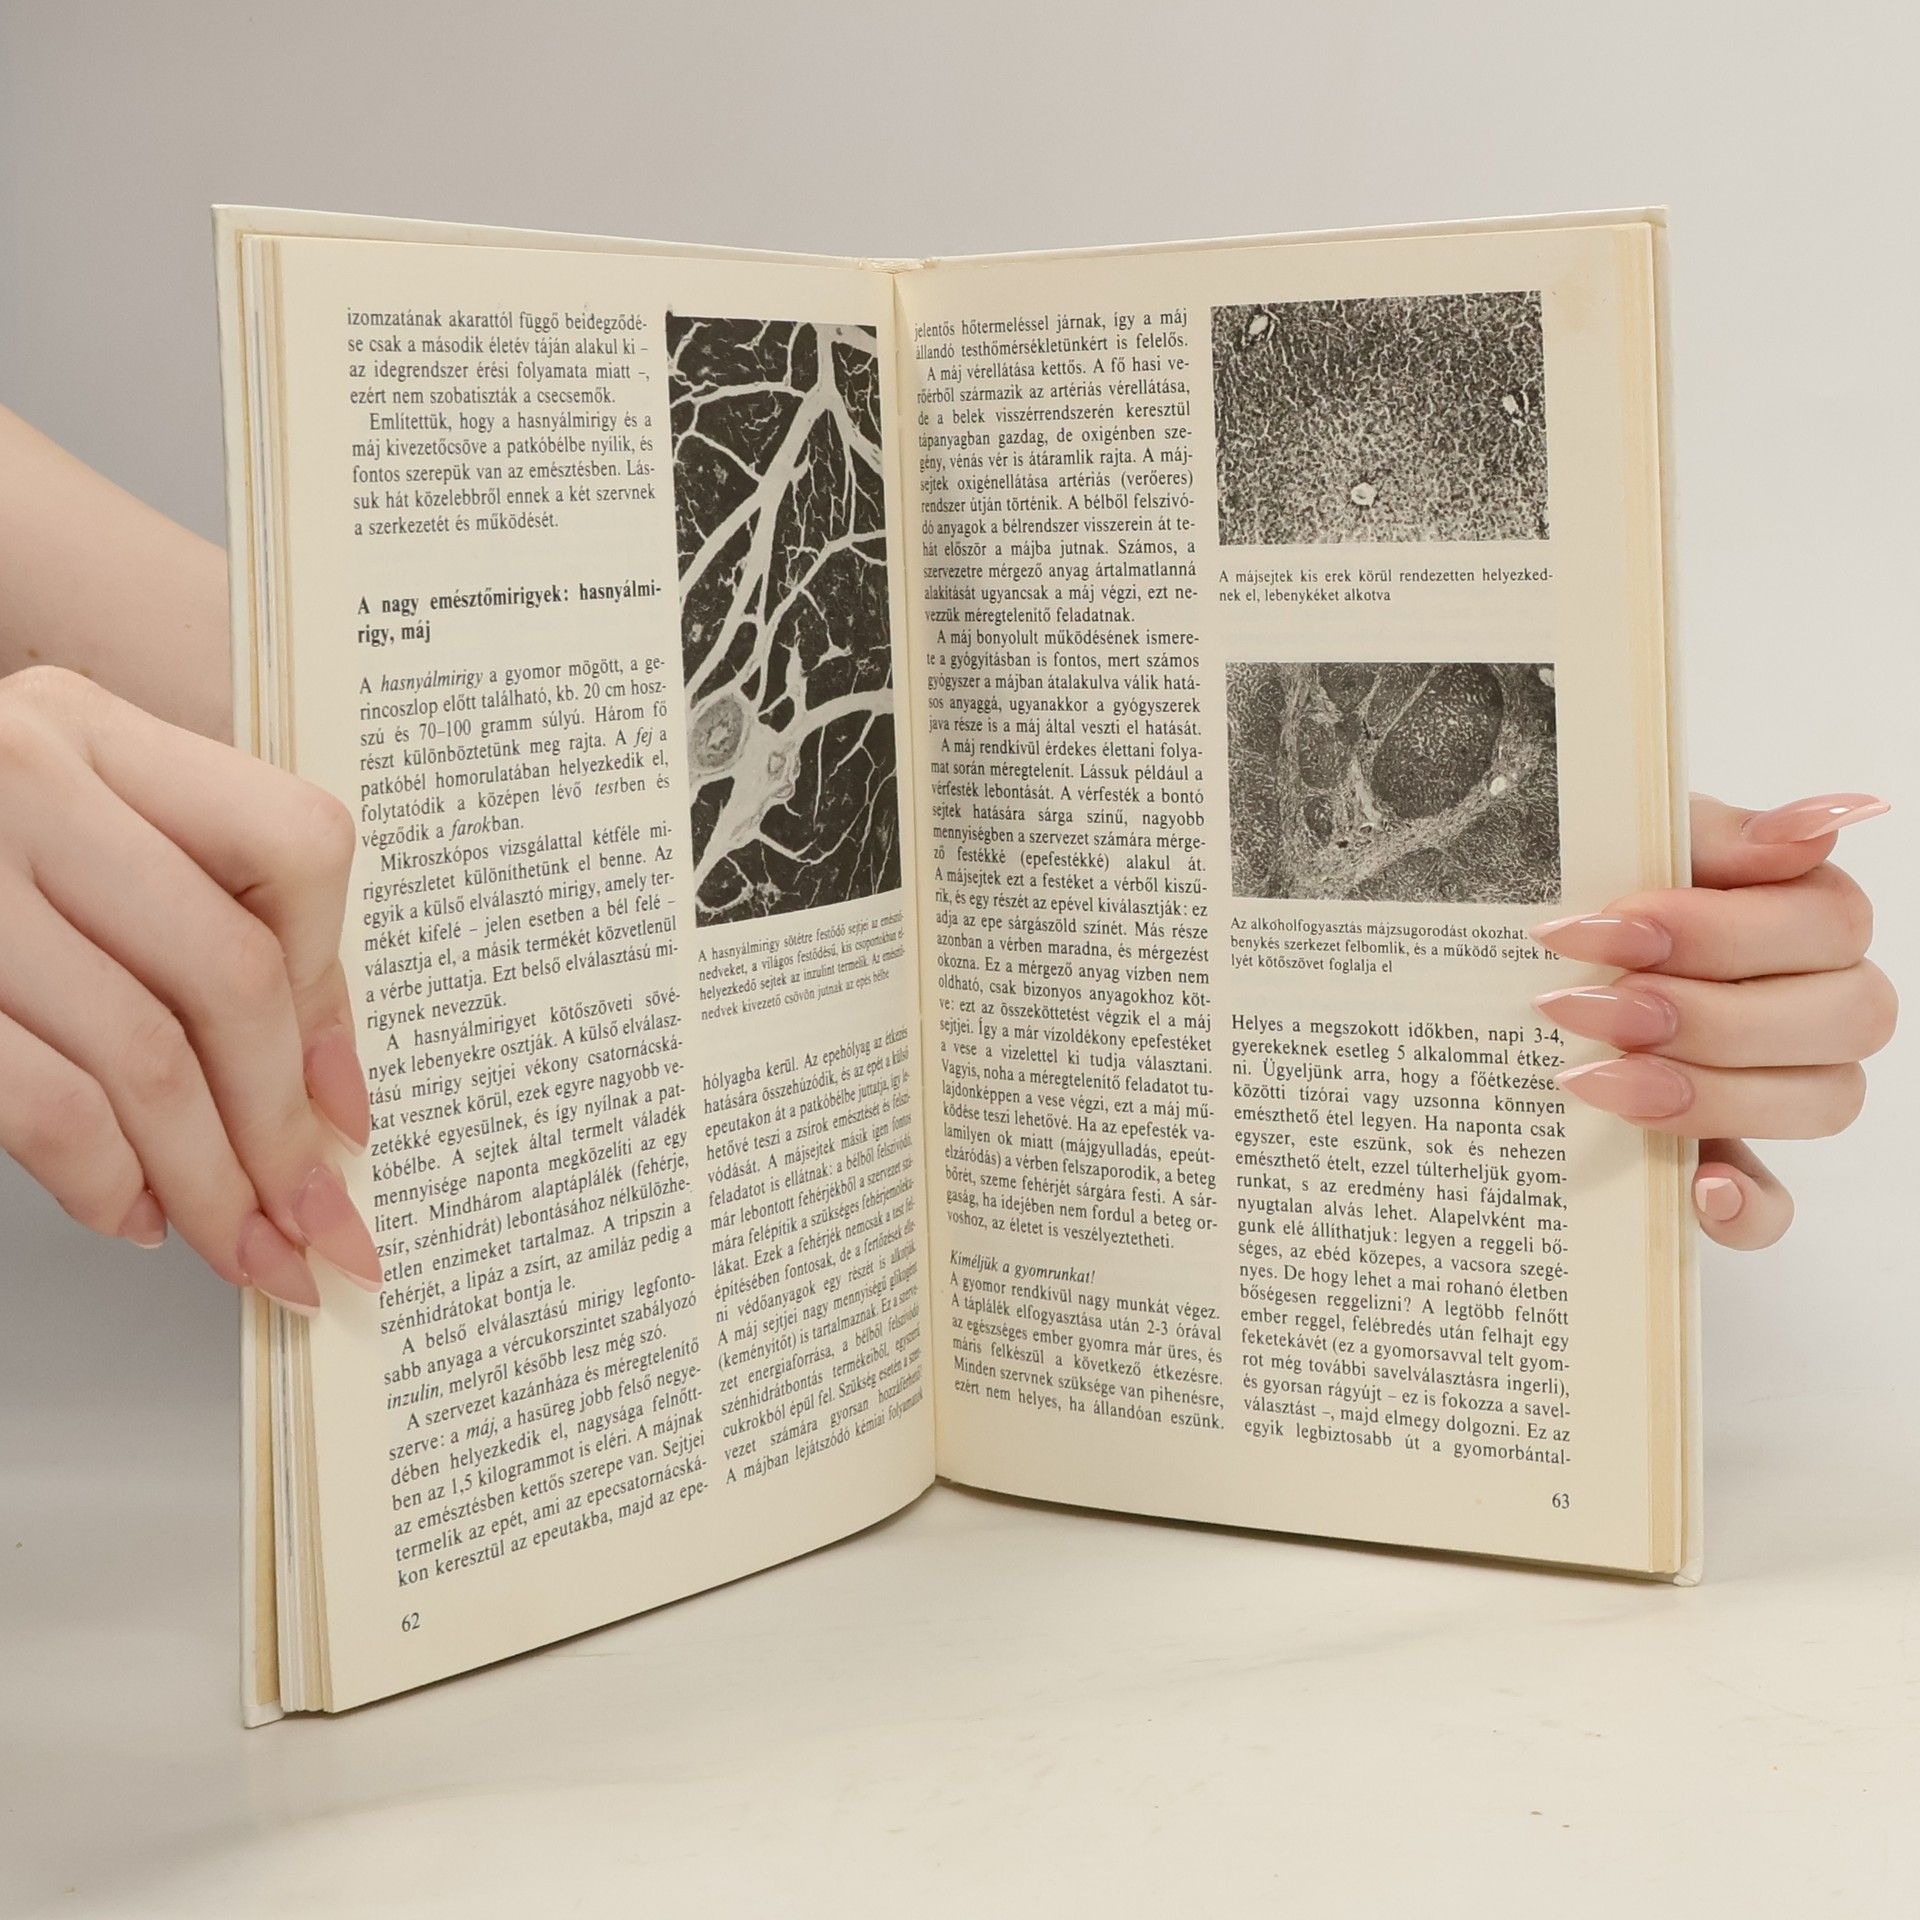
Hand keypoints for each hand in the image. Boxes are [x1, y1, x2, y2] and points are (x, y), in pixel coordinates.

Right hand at [0, 667, 377, 1311]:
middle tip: (319, 1221)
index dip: (333, 996)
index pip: (295, 846)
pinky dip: (105, 1181)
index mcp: (95, 730)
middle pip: (230, 974)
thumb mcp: (70, 833)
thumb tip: (326, 1091)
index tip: (347, 1109)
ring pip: (146, 1057)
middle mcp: (25, 777)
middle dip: (285, 1129)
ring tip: (244, 1246)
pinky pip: (46, 1104)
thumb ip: (196, 919)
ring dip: (212, 1183)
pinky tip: (133, 1212)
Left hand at [1532, 792, 1894, 1250]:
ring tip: (1591, 1076)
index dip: (1716, 931)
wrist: (1521, 964)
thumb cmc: (1591, 888)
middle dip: (1707, 1013)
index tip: (1602, 926)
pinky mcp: (1729, 1163)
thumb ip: (1716, 835)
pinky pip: (1775, 1208)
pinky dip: (1746, 1208)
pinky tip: (1697, 1189)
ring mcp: (1784, 1090)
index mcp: (1810, 914)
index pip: (1825, 926)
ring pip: (1822, 1103)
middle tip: (1588, 1005)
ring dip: (1708, 1093)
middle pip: (1843, 1018)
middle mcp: (1822, 1004)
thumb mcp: (1632, 844)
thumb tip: (1820, 826)